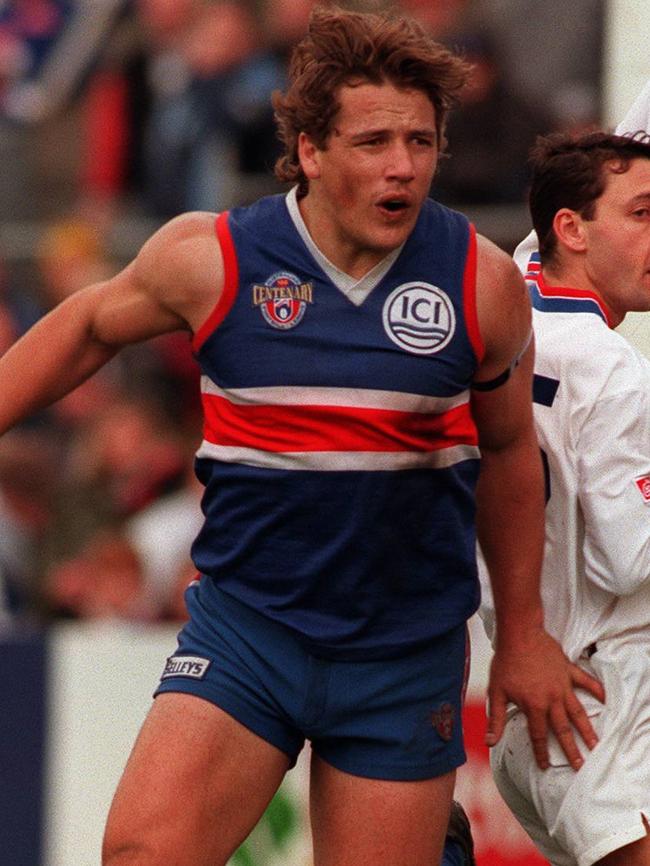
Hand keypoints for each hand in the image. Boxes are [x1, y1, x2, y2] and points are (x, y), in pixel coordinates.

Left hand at [485, 627, 604, 769]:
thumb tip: (489, 742)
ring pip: (578, 712)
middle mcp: (552, 699)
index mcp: (534, 706)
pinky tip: (605, 700)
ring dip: (587, 729)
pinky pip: (586, 681)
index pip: (539, 735)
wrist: (519, 634)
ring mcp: (563, 684)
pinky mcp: (568, 670)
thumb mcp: (497, 692)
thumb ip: (496, 720)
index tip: (545, 766)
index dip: (542, 753)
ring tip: (596, 744)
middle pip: (563, 729)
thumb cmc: (506, 662)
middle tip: (580, 766)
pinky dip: (596, 690)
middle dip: (571, 750)